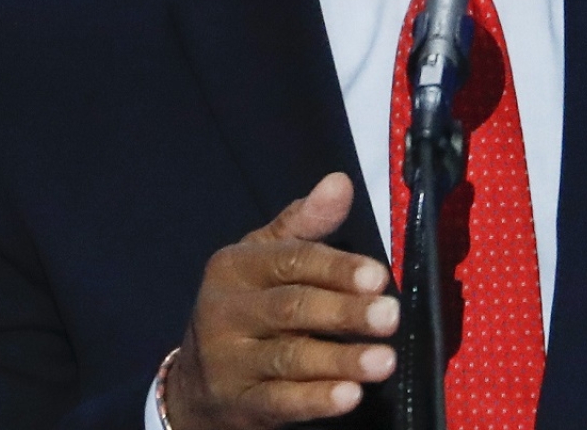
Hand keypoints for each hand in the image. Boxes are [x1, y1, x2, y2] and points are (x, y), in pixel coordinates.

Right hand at [163, 173, 398, 428]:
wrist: (196, 384)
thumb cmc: (247, 307)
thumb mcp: (264, 257)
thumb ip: (305, 223)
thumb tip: (341, 181)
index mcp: (235, 268)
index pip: (290, 262)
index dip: (336, 268)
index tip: (379, 277)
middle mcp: (226, 312)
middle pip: (291, 309)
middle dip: (344, 312)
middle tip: (390, 316)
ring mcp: (230, 362)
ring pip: (289, 359)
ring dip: (340, 360)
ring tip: (385, 361)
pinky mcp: (240, 404)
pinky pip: (281, 402)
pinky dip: (316, 401)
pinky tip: (351, 396)